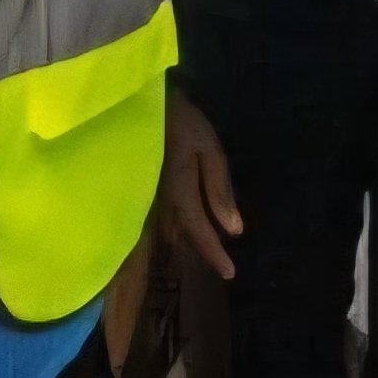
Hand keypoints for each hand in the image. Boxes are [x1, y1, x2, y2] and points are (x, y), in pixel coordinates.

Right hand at [157, 93, 243, 280]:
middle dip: (205, 251)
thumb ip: (220, 192)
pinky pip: (167, 215)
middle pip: (186, 236)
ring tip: (212, 251)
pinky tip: (193, 225)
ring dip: (193, 240)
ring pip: (175, 228)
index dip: (216, 255)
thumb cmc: (181, 122)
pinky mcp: (146, 188)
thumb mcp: (209, 151)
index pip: (200, 233)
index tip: (231, 275)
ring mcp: (151, 197)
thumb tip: (235, 230)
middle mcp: (163, 203)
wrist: (142, 103)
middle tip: (226, 268)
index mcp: (181, 194)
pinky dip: (183, 224)